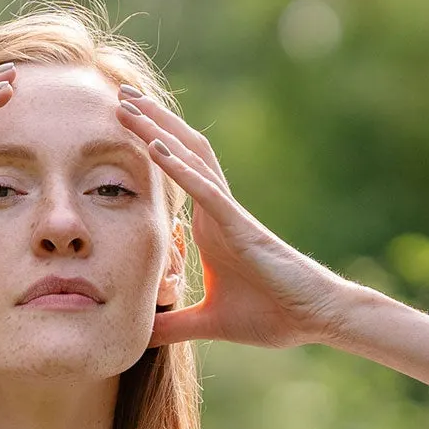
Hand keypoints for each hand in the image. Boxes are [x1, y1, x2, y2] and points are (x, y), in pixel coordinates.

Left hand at [114, 86, 347, 348]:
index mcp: (208, 226)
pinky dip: (179, 169)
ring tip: (127, 103)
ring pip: (189, 158)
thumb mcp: (208, 323)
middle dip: (149, 121)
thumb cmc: (271, 315)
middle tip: (117, 90)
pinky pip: (205, 190)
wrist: (312, 317)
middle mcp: (216, 209)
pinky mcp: (239, 226)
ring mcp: (228, 213)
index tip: (117, 125)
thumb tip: (141, 337)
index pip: (173, 175)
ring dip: (157, 129)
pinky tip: (155, 147)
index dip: (147, 146)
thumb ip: (175, 325)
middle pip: (179, 151)